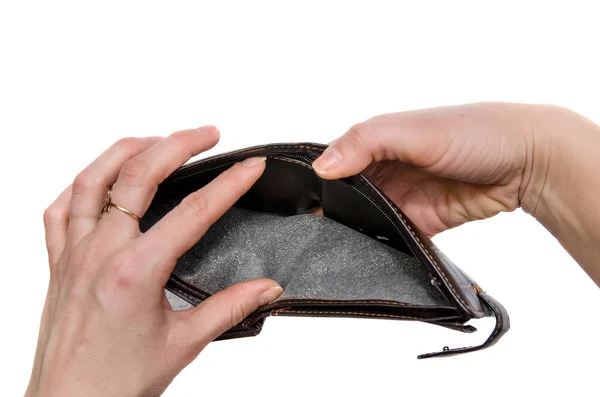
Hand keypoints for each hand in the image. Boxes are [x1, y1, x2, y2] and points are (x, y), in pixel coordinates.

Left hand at [26, 127, 282, 396]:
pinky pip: (61, 208)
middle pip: (138, 175)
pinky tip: (102, 177)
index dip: (229, 183)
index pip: (193, 212)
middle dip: (178, 144)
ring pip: (92, 179)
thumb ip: (230, 308)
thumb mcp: (184, 342)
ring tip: (158, 138)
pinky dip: (83, 183)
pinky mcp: (58, 262)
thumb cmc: (117, 382)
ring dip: (127, 149)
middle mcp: (100, 253)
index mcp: (135, 271)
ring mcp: (74, 253)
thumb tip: (267, 289)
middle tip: (209, 133)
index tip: (251, 166)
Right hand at [312, 102, 545, 236]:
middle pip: (346, 194)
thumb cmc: (475, 132)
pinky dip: (379, 246)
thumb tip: (321, 166)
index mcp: (379, 141)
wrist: (527, 162)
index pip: (336, 161)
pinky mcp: (422, 222)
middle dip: (329, 211)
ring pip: (365, 219)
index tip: (296, 202)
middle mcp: (387, 169)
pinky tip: (363, 256)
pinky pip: (392, 237)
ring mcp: (403, 197)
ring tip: (328, 248)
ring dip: (352, 231)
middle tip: (307, 232)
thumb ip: (366, 142)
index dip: (316, 180)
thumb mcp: (414, 130)